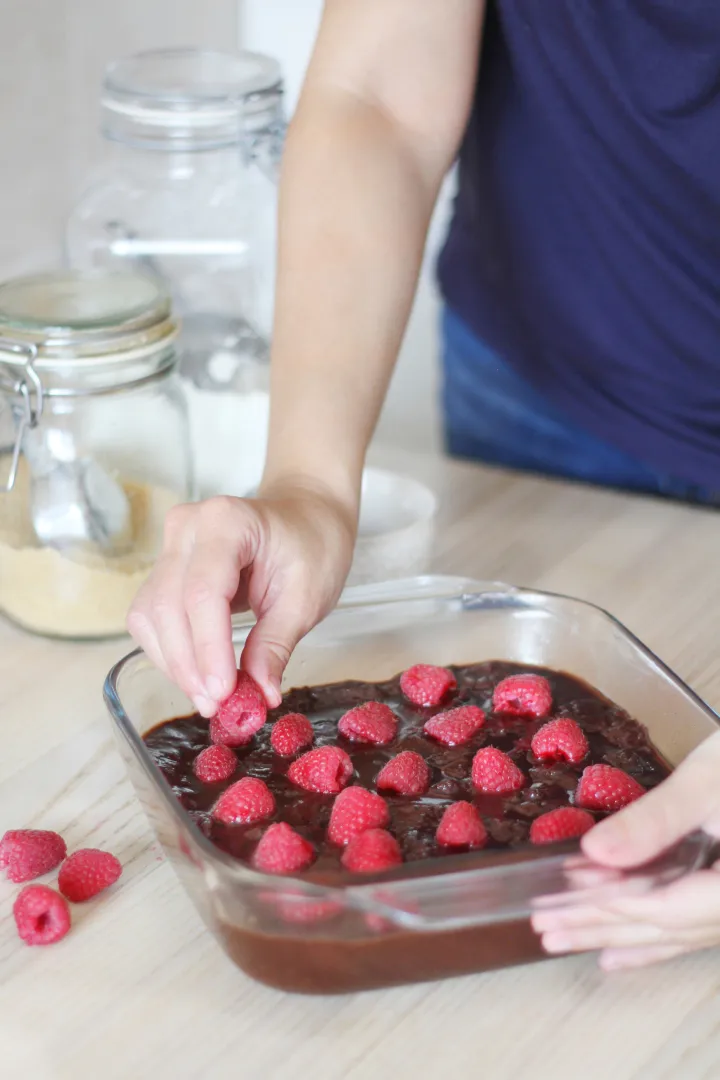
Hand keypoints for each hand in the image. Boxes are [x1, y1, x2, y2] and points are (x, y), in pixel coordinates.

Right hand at [127, 482, 355, 716]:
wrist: (305, 517)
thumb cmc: (312, 546)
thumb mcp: (307, 598)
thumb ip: (276, 645)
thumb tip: (258, 694)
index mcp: (227, 522)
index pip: (203, 593)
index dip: (208, 649)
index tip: (222, 693)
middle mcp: (187, 527)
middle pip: (169, 606)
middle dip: (188, 664)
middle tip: (216, 705)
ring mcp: (171, 545)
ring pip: (151, 615)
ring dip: (175, 663)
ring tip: (210, 697)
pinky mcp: (165, 567)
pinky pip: (153, 615)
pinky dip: (170, 651)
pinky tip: (197, 674)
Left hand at [531, 731, 719, 969]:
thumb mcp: (707, 781)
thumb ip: (654, 821)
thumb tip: (595, 852)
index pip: (663, 909)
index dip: (606, 907)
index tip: (553, 902)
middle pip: (665, 927)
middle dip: (601, 928)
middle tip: (543, 928)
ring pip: (677, 932)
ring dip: (619, 937)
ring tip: (566, 942)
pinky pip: (693, 928)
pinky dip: (655, 940)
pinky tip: (620, 955)